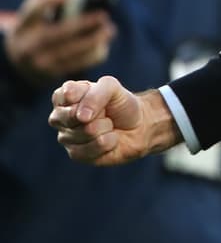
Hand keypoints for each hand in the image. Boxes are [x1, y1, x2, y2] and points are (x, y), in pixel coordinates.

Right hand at [3, 0, 115, 87]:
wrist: (19, 64)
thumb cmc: (31, 31)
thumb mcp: (30, 14)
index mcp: (22, 26)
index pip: (33, 11)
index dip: (50, 1)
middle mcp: (27, 45)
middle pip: (56, 34)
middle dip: (82, 25)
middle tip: (103, 16)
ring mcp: (38, 62)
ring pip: (69, 52)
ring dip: (92, 41)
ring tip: (110, 30)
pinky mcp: (50, 74)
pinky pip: (74, 65)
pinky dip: (91, 56)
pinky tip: (104, 46)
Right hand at [47, 77, 179, 165]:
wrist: (138, 126)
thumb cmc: (121, 104)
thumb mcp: (112, 88)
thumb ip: (96, 94)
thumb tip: (82, 117)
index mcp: (63, 97)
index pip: (67, 94)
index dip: (88, 96)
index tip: (102, 96)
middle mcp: (60, 118)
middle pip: (73, 116)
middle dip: (99, 113)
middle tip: (105, 113)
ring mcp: (66, 137)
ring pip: (87, 132)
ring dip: (106, 127)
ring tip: (108, 126)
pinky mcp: (76, 154)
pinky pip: (93, 148)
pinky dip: (109, 142)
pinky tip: (109, 138)